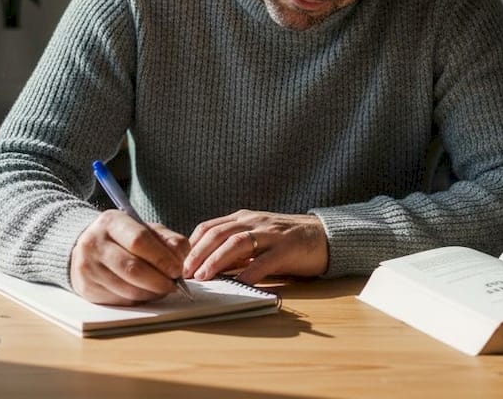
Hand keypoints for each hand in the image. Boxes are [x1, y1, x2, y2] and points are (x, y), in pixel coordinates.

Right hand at [69, 210, 189, 304]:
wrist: (86, 248)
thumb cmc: (122, 238)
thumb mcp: (144, 228)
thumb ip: (167, 239)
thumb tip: (182, 257)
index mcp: (110, 222)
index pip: (139, 240)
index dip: (162, 258)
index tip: (177, 269)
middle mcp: (94, 244)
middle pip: (132, 268)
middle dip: (159, 280)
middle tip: (174, 285)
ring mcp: (87, 268)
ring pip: (127, 289)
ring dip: (152, 293)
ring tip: (162, 289)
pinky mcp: (87, 288)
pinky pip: (120, 300)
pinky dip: (139, 299)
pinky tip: (145, 292)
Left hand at [182, 210, 327, 283]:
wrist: (323, 235)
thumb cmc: (285, 241)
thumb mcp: (256, 238)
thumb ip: (234, 248)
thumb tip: (206, 266)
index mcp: (243, 218)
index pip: (209, 227)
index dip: (192, 245)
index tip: (179, 263)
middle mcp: (254, 222)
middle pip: (218, 234)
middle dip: (198, 254)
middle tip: (185, 273)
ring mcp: (271, 234)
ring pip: (237, 243)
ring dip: (217, 260)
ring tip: (204, 276)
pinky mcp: (287, 249)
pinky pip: (264, 260)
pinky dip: (249, 272)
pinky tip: (239, 283)